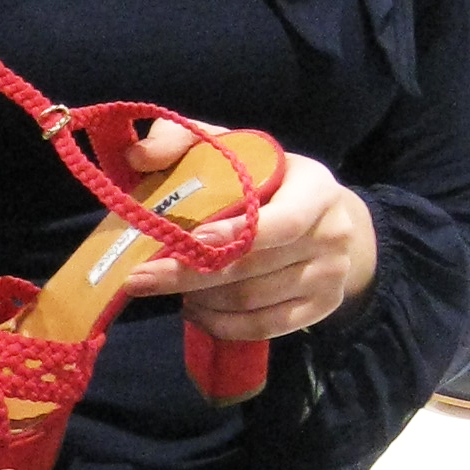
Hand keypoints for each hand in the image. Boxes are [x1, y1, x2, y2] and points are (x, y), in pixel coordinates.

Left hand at [128, 121, 376, 346]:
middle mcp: (331, 235)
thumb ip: (183, 141)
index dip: (235, 235)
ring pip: (251, 301)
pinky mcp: (323, 309)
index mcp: (316, 190)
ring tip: (171, 288)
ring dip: (201, 299)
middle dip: (189, 274)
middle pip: (253, 267)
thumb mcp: (235, 149)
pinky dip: (222, 324)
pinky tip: (197, 310)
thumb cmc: (270, 179)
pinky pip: (264, 327)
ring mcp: (330, 277)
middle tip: (141, 279)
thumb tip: (139, 156)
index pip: (282, 221)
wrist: (329, 218)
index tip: (191, 240)